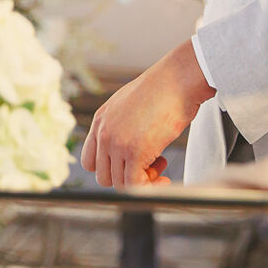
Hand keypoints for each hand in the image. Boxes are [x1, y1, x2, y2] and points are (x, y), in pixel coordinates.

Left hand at [80, 40, 213, 187]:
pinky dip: (151, 187)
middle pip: (103, 176)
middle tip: (150, 165)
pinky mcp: (134, 151)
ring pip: (119, 184)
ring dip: (143, 181)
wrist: (178, 79)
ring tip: (160, 164)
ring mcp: (117, 143)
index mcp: (100, 120)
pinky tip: (165, 177)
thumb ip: (121, 125)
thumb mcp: (130, 105)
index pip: (89, 161)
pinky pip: (135, 185)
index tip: (131, 164)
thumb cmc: (163, 90)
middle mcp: (104, 133)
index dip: (111, 168)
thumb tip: (131, 143)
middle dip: (127, 177)